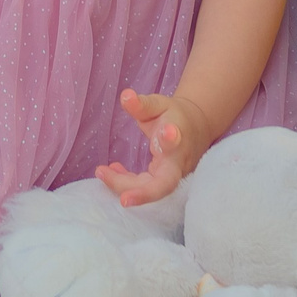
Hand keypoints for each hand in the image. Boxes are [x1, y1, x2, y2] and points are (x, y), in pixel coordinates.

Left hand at [96, 90, 210, 206]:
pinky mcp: (163, 181)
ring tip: (102, 171)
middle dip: (145, 193)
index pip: (175, 143)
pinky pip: (144, 187)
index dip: (170, 140)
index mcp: (179, 138)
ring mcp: (172, 175)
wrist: (194, 128)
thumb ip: (142, 104)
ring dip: (125, 185)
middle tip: (125, 200)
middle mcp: (178, 162)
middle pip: (164, 183)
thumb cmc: (174, 116)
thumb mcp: (159, 105)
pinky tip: (110, 170)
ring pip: (151, 189)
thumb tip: (125, 96)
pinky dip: (125, 182)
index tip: (168, 133)